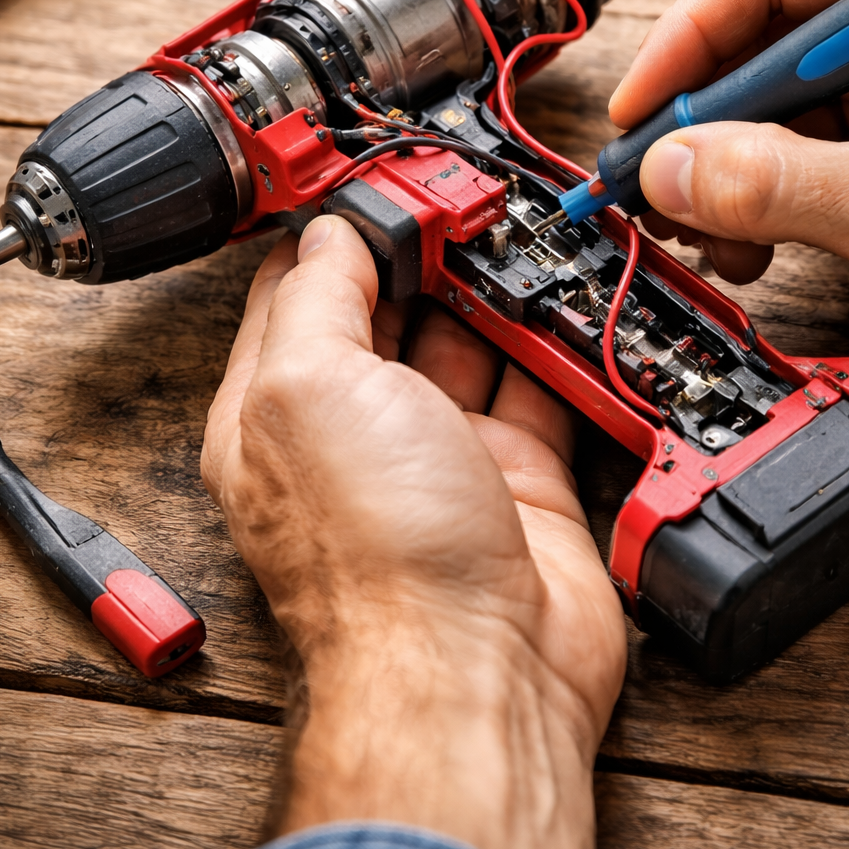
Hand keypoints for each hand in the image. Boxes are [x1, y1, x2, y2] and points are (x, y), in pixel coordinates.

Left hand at [201, 216, 627, 848]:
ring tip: (521, 229)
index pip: (299, 295)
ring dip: (495, 291)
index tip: (381, 177)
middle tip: (467, 193)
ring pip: (472, 346)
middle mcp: (360, 434)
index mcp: (281, 412)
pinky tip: (566, 302)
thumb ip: (317, 299)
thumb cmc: (376, 555)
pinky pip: (542, 392)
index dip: (337, 231)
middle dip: (427, 251)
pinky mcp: (521, 483)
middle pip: (394, 313)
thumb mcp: (308, 389)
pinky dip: (557, 348)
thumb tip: (329, 232)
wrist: (480, 672)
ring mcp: (443, 458)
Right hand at [609, 0, 848, 359]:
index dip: (689, 39)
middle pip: (771, 37)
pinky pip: (816, 142)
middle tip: (657, 185)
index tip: (642, 112)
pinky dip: (771, 191)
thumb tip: (669, 170)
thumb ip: (777, 184)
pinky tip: (755, 238)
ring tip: (712, 233)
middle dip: (705, 122)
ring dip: (732, 168)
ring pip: (787, 97)